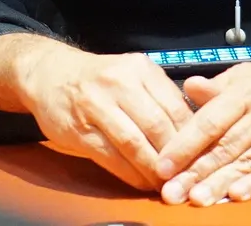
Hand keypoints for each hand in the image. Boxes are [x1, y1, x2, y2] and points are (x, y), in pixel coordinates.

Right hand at [15, 44, 194, 190]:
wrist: (49, 74)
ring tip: (165, 183)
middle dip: (175, 157)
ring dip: (153, 169)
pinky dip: (130, 173)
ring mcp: (96, 105)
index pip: (176, 107)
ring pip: (135, 144)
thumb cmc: (98, 80)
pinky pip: (111, 157)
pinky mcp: (79, 129)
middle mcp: (118, 82)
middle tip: (186, 174)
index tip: (201, 156)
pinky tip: (141, 180)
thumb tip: (193, 133)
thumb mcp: (132, 74)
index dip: (192, 137)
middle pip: (158, 126)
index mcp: (139, 68)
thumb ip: (160, 97)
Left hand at [154, 62, 250, 205]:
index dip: (185, 144)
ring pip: (247, 163)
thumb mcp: (245, 76)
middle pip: (226, 147)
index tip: (164, 164)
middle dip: (196, 172)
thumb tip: (189, 86)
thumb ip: (215, 86)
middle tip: (172, 192)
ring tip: (197, 199)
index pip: (211, 121)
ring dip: (220, 184)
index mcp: (246, 93)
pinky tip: (237, 197)